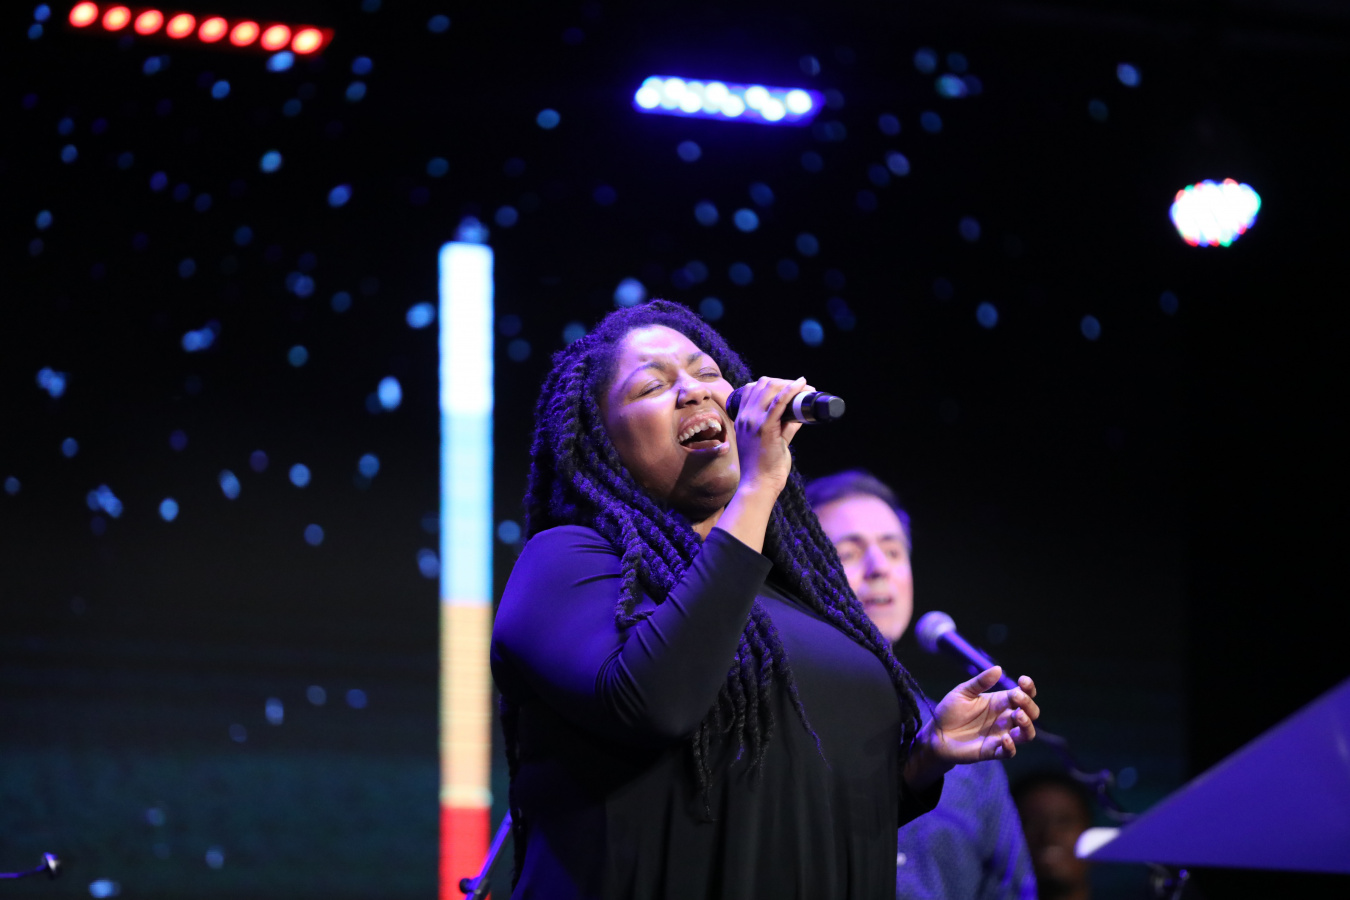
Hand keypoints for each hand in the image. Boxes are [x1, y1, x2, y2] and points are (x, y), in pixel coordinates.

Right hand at [727, 376, 812, 497]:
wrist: (758, 485)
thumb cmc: (765, 467)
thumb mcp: (773, 440)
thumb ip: (785, 426)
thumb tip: (800, 414)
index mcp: (742, 419)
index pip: (752, 389)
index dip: (771, 384)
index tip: (789, 387)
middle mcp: (745, 416)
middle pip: (762, 385)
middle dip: (783, 381)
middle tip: (801, 388)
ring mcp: (753, 421)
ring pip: (770, 388)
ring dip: (789, 384)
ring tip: (805, 388)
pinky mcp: (765, 428)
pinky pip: (778, 402)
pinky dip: (791, 390)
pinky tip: (801, 384)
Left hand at [905, 667, 1038, 789]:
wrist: (935, 734)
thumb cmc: (950, 711)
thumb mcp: (963, 692)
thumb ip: (980, 682)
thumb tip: (998, 668)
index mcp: (999, 702)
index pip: (1023, 694)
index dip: (1028, 688)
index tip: (1023, 680)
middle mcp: (1004, 718)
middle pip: (1030, 713)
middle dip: (1029, 705)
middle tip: (1017, 699)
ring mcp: (1000, 735)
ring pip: (1026, 734)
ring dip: (1027, 726)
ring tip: (1019, 717)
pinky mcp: (992, 751)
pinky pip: (1009, 752)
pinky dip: (1011, 747)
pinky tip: (1005, 739)